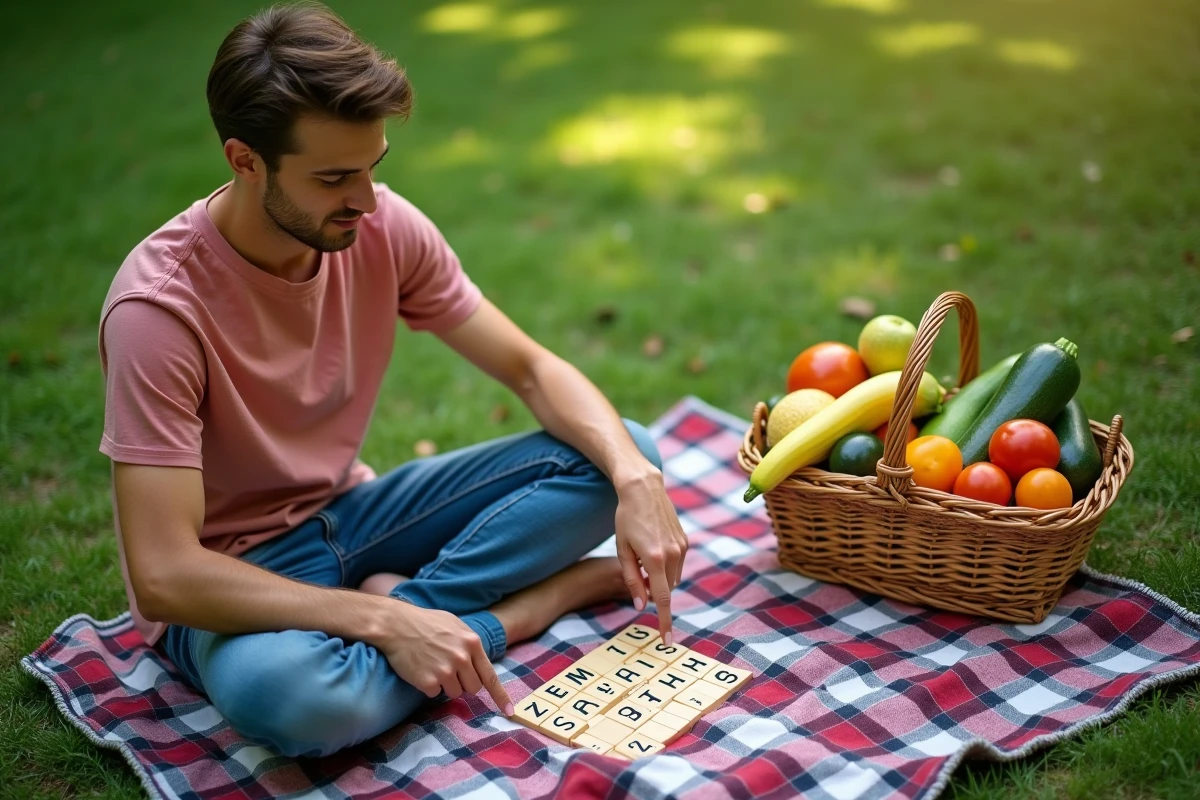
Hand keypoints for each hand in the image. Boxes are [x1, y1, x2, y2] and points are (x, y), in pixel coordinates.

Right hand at [374, 602, 513, 714]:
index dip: (500, 696)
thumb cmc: (425, 623)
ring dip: (445, 685)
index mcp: (471, 643)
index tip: (509, 711)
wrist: (396, 624)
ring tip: (432, 665)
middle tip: (448, 669)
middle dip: (464, 683)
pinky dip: (428, 686)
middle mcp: (461, 658)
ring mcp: (445, 671)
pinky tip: (420, 669)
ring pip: (455, 693)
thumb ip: (469, 644)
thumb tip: (477, 662)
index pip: (490, 675)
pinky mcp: (428, 682)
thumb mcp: (455, 625)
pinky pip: (435, 694)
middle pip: (473, 688)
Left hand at [614, 468, 688, 644]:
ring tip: (643, 555)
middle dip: (653, 590)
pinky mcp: (685, 541)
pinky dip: (666, 566)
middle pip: (666, 589)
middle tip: (637, 573)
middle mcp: (672, 555)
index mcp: (654, 559)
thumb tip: (640, 605)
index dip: (664, 622)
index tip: (667, 641)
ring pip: (672, 578)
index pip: (661, 599)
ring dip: (660, 578)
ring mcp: (682, 547)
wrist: (644, 489)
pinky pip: (677, 565)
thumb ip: (632, 579)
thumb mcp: (622, 550)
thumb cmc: (626, 519)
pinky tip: (653, 547)